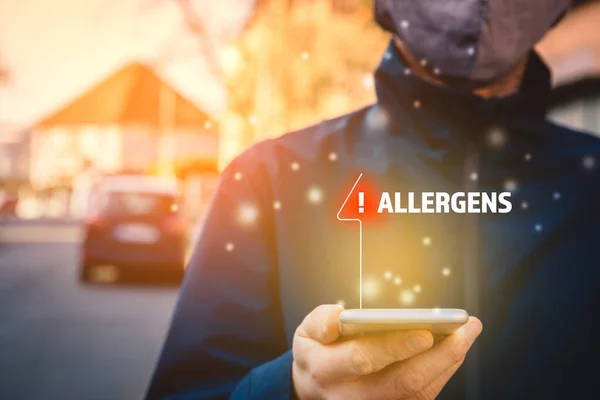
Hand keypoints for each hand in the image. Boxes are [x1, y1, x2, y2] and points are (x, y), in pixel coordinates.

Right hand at [292, 305, 482, 399]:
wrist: (314, 388)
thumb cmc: (317, 351)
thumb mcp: (306, 332)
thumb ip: (320, 322)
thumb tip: (339, 316)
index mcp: (326, 370)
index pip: (362, 360)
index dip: (394, 347)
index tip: (424, 332)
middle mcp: (351, 396)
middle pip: (402, 383)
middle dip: (439, 356)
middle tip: (464, 328)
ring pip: (418, 392)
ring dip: (448, 362)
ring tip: (467, 331)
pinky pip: (422, 395)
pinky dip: (442, 370)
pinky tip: (454, 348)